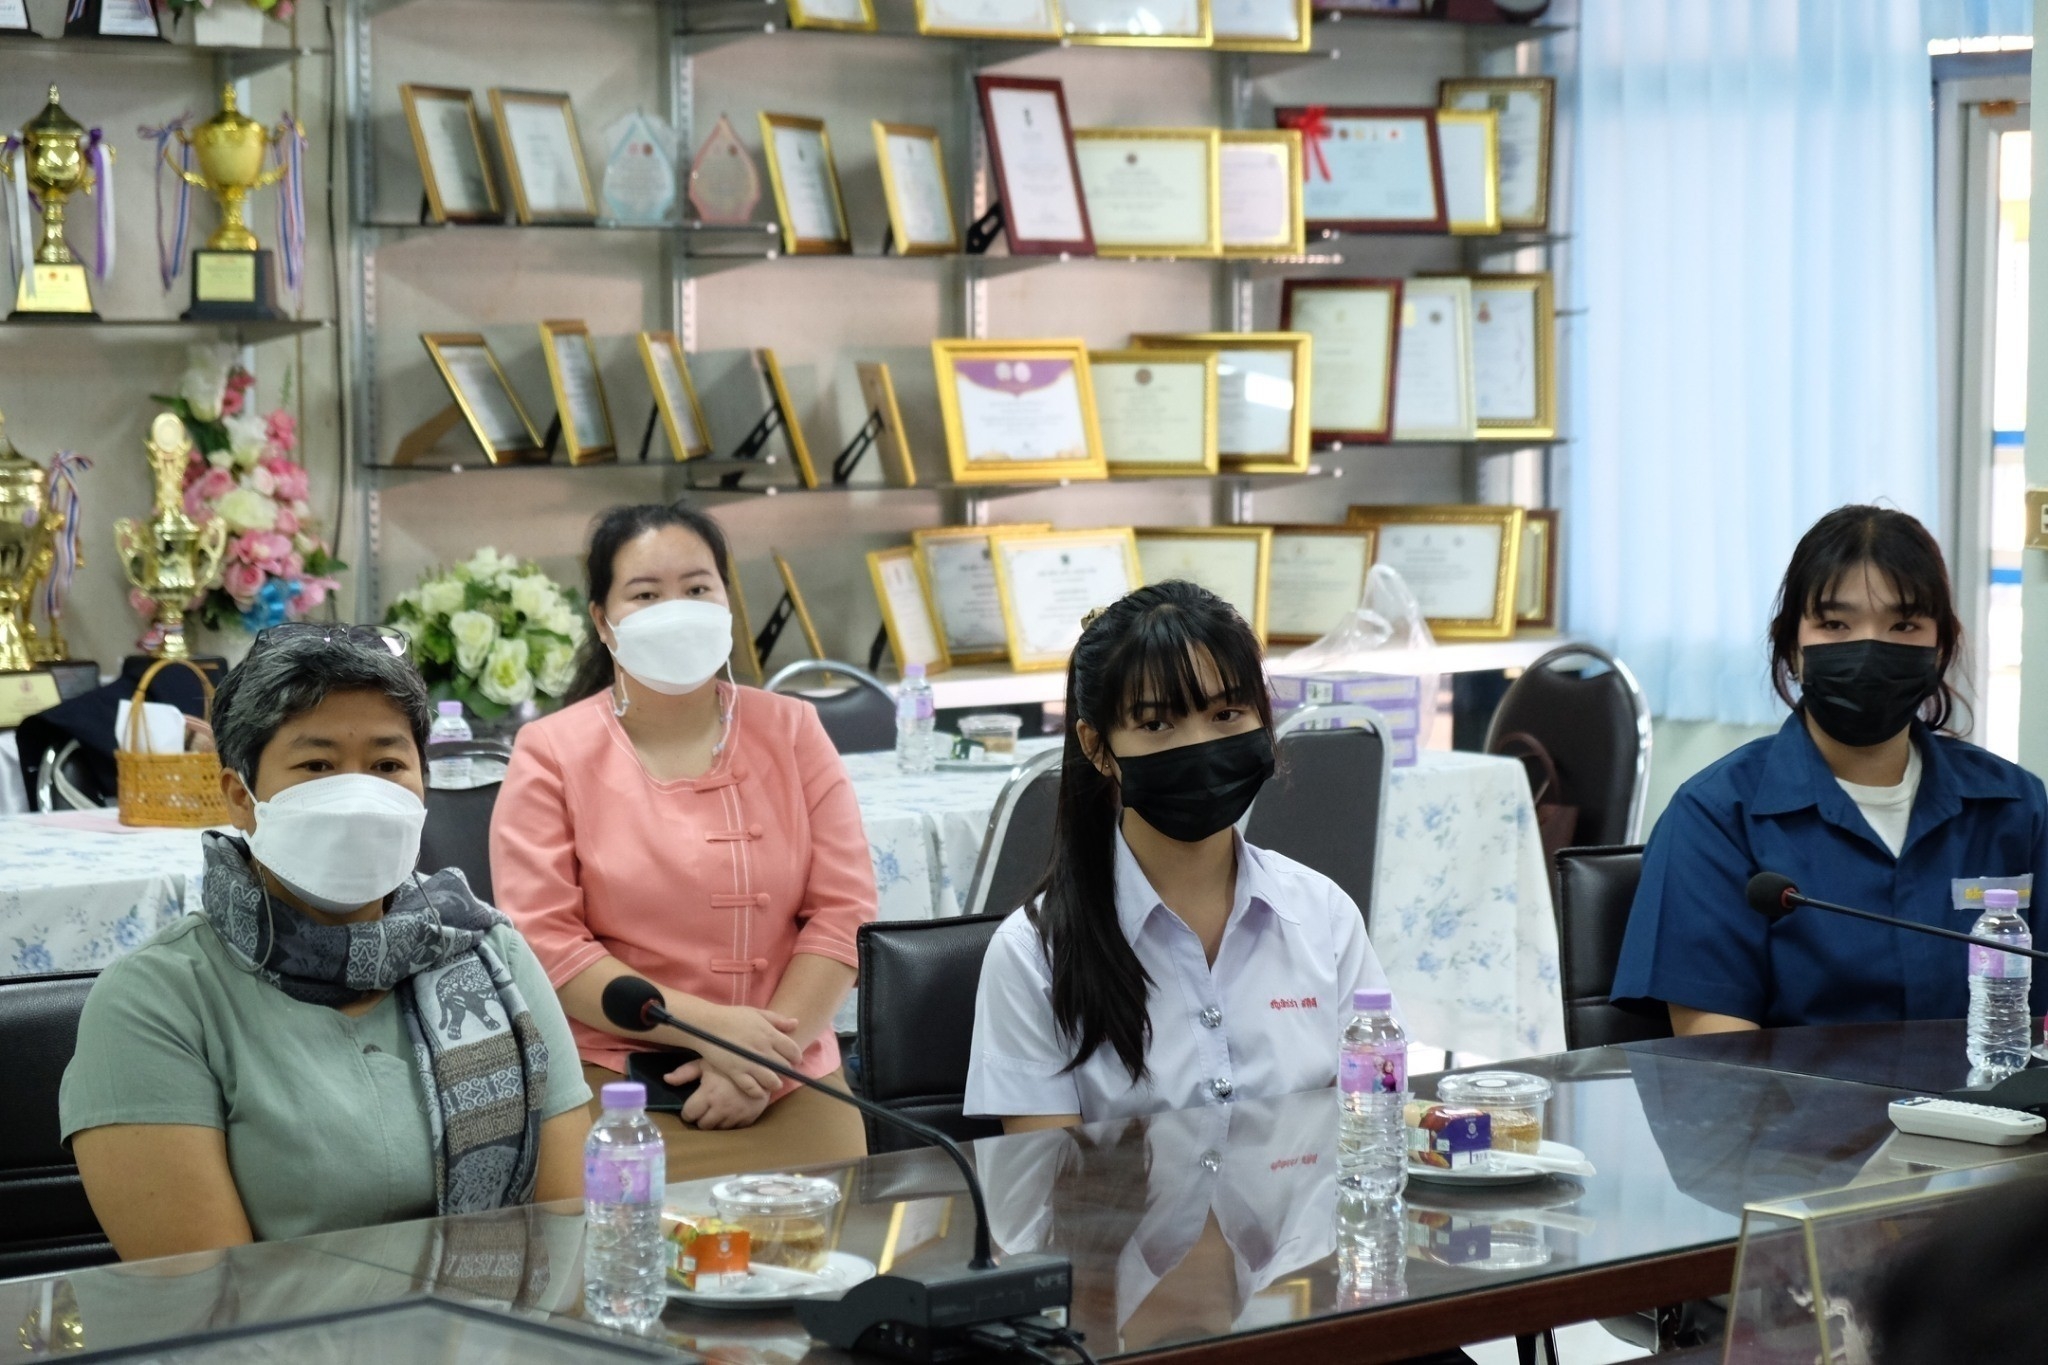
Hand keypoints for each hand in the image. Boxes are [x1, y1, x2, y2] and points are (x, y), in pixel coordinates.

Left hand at [672, 1061, 771, 1130]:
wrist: (763, 1064)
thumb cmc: (731, 1061)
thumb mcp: (707, 1062)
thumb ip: (686, 1072)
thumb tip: (666, 1079)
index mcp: (708, 1094)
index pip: (689, 1115)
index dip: (689, 1110)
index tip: (693, 1105)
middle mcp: (720, 1108)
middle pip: (702, 1125)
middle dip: (701, 1117)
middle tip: (706, 1107)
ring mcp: (735, 1116)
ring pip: (717, 1130)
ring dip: (716, 1121)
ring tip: (718, 1109)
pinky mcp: (748, 1119)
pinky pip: (734, 1130)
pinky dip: (731, 1123)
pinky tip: (731, 1111)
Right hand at [682, 1004, 804, 1100]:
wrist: (706, 1025)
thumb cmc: (732, 1017)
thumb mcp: (757, 1013)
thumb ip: (777, 1020)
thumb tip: (796, 1023)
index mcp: (769, 1034)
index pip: (793, 1051)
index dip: (796, 1057)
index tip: (794, 1060)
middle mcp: (763, 1050)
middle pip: (784, 1067)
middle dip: (785, 1070)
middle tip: (781, 1071)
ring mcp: (750, 1062)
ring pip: (772, 1081)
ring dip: (775, 1083)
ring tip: (772, 1082)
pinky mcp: (736, 1073)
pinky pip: (753, 1088)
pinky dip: (758, 1092)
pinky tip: (759, 1090)